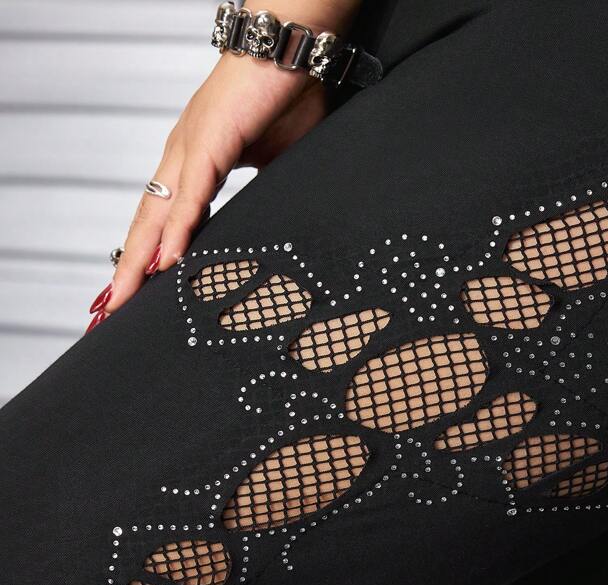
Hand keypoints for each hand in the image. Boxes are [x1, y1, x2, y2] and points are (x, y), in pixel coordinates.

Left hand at [86, 52, 328, 329]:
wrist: (291, 47)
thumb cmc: (285, 95)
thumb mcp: (272, 163)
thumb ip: (259, 196)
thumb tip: (270, 225)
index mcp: (194, 161)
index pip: (162, 218)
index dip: (147, 254)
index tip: (137, 290)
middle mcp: (182, 157)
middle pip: (146, 224)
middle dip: (127, 271)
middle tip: (111, 310)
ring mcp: (190, 150)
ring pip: (157, 216)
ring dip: (138, 261)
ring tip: (123, 299)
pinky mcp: (208, 143)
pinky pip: (190, 198)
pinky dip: (177, 232)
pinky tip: (164, 261)